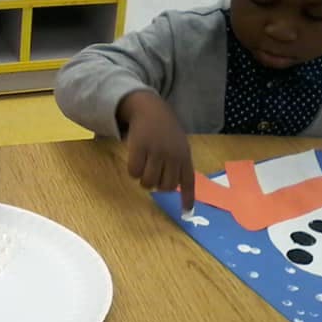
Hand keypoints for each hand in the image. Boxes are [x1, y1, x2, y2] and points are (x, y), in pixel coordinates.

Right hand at [116, 90, 194, 210]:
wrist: (150, 108)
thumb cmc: (164, 129)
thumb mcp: (178, 143)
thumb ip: (178, 163)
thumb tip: (171, 187)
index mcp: (184, 155)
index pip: (188, 181)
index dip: (187, 198)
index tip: (186, 213)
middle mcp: (173, 155)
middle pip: (165, 186)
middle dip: (158, 185)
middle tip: (153, 174)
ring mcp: (156, 151)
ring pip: (148, 182)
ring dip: (144, 180)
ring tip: (143, 168)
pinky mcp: (139, 148)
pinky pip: (134, 172)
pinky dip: (133, 171)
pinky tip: (135, 160)